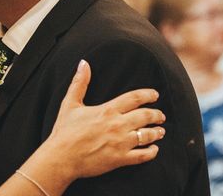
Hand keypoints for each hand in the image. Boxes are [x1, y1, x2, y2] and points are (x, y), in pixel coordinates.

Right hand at [46, 59, 165, 179]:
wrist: (61, 158)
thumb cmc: (64, 131)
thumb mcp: (70, 103)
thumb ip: (79, 82)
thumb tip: (83, 63)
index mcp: (108, 110)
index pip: (134, 98)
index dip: (148, 95)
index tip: (155, 95)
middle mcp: (117, 125)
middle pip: (145, 116)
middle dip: (156, 115)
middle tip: (161, 115)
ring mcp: (120, 143)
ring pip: (146, 136)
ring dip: (157, 132)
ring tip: (161, 131)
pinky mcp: (119, 159)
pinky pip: (142, 156)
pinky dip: (151, 152)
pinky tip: (154, 149)